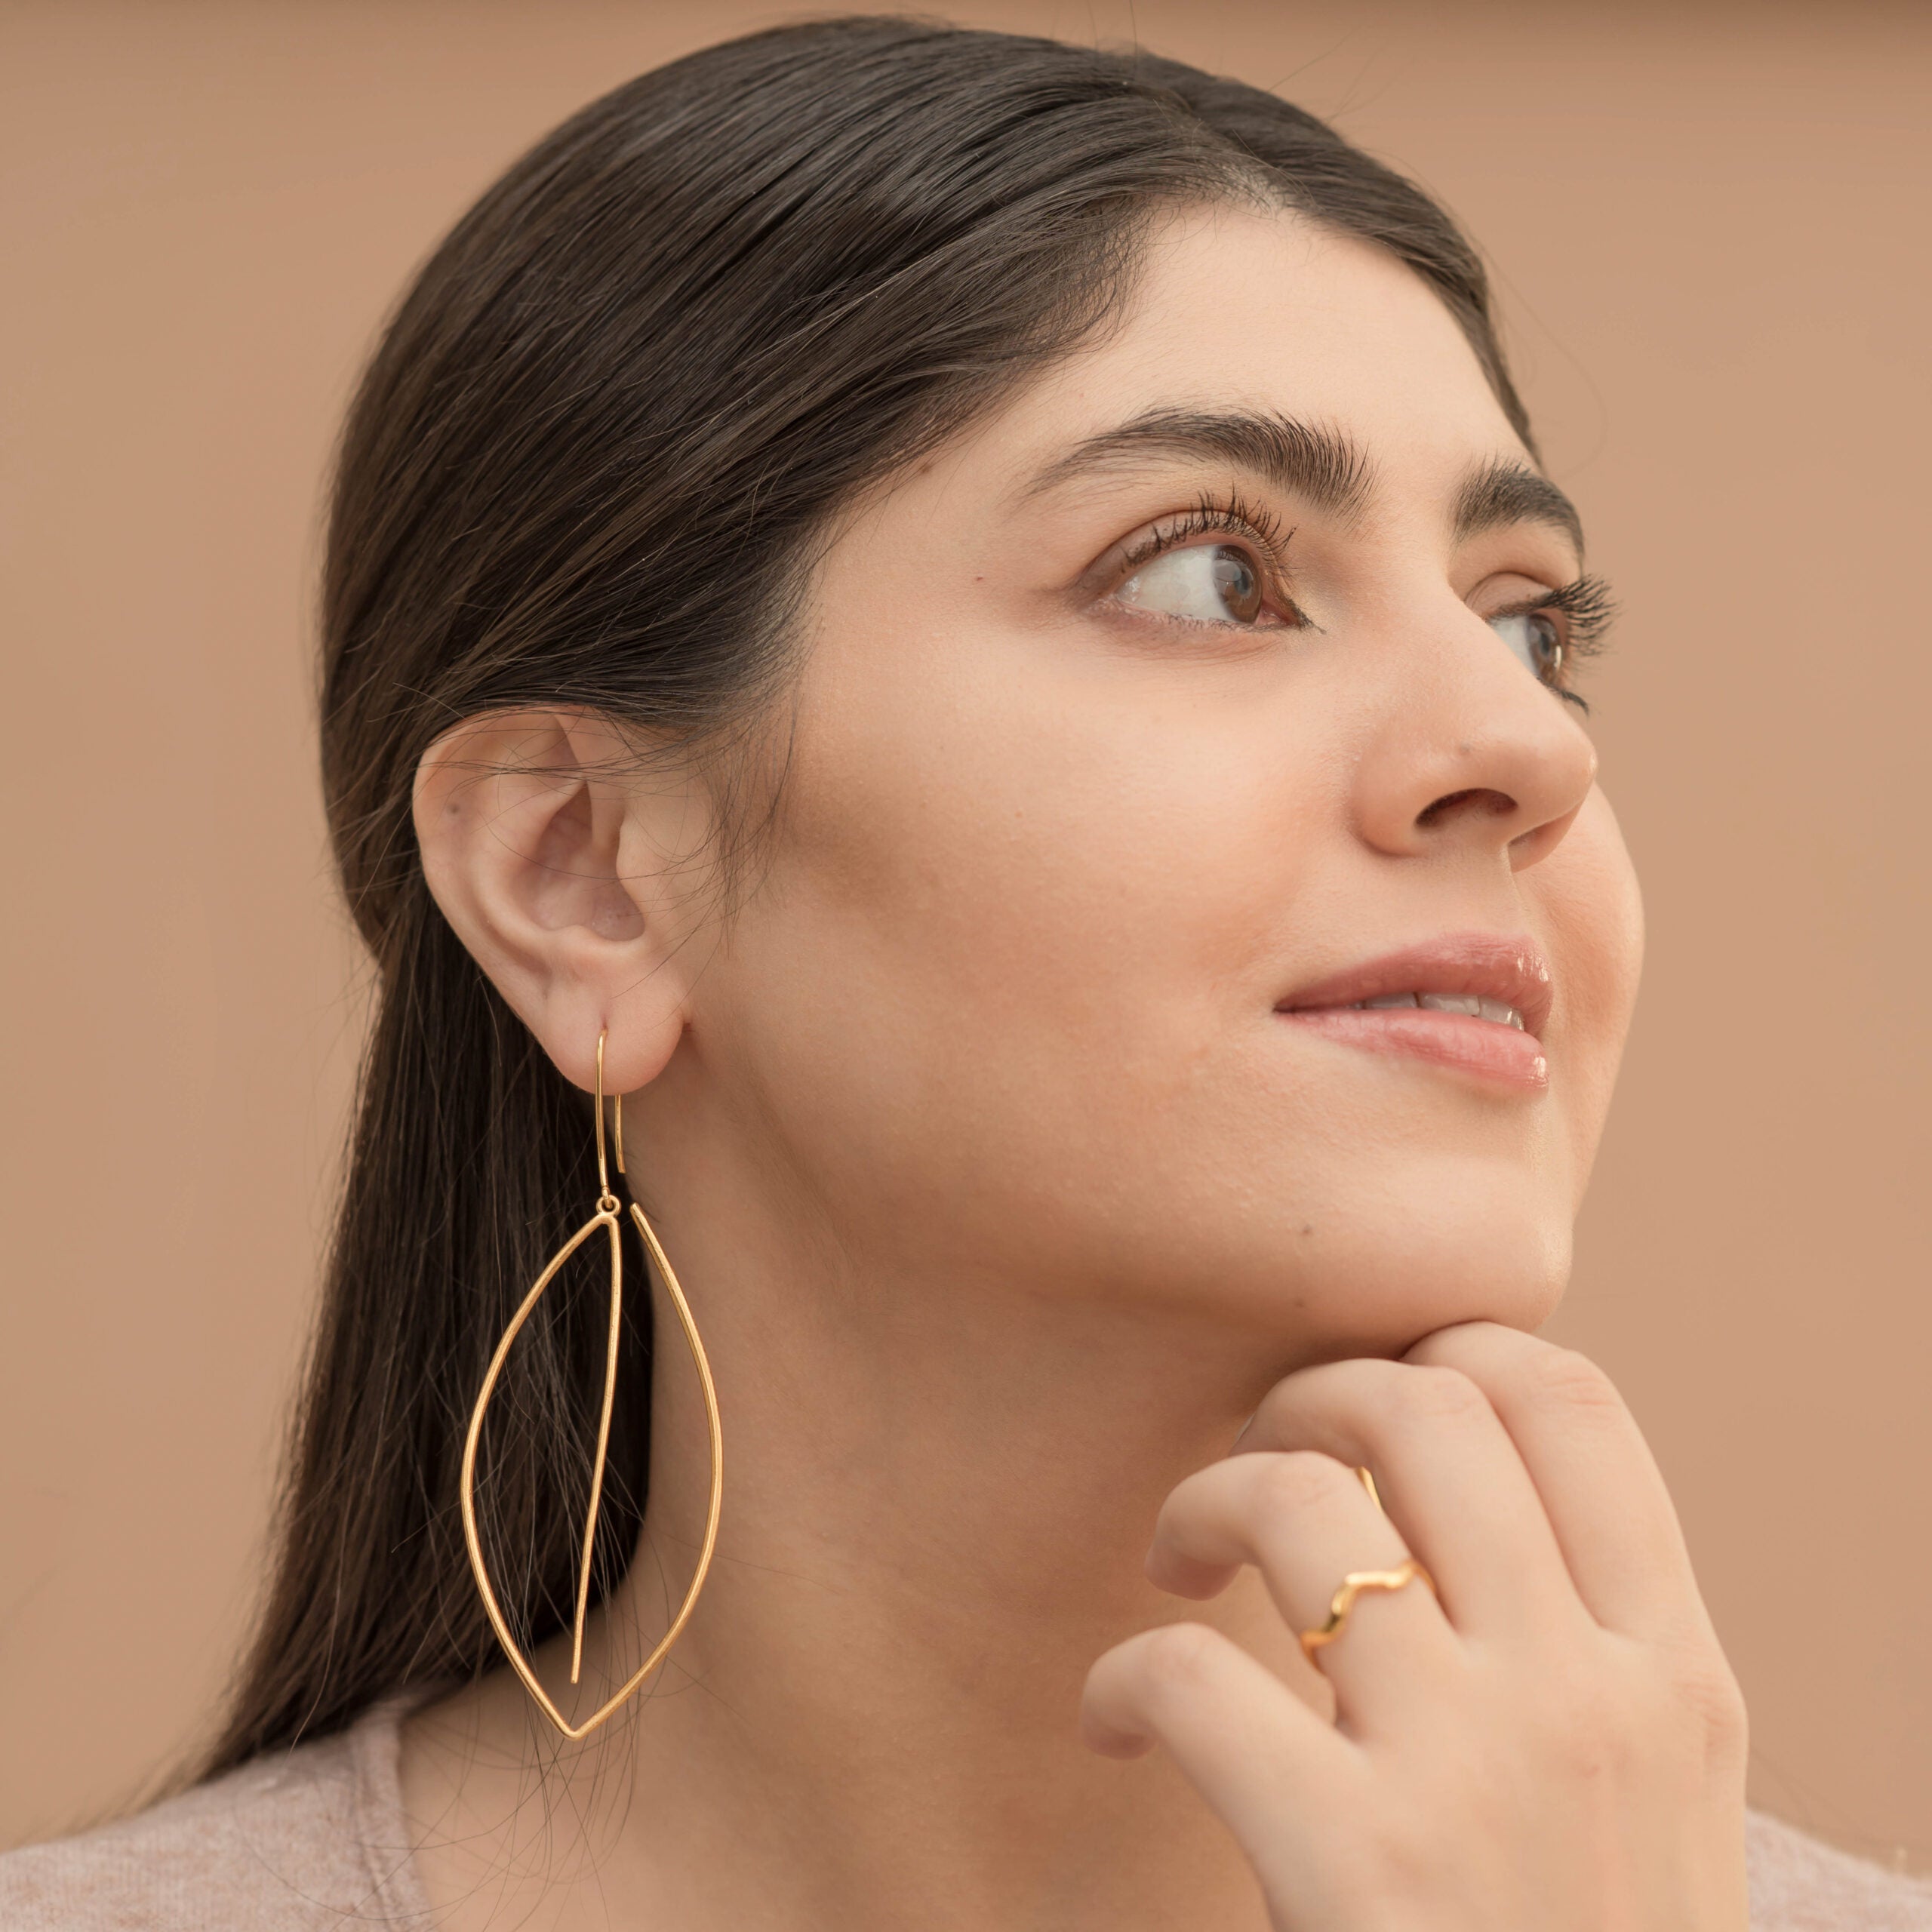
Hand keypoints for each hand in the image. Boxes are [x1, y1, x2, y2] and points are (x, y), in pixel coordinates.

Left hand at [1081, 1322, 1749, 1929]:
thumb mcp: (1651, 1797)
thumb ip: (1582, 1647)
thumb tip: (1445, 1496)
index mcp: (1676, 1673)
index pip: (1573, 1399)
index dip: (1448, 1348)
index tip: (1373, 1397)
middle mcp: (1587, 1692)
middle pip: (1423, 1409)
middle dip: (1307, 1395)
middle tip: (1256, 1455)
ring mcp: (1475, 1771)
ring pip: (1292, 1504)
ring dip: (1200, 1503)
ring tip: (1177, 1569)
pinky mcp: (1355, 1866)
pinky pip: (1188, 1679)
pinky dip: (1122, 1681)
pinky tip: (1120, 1726)